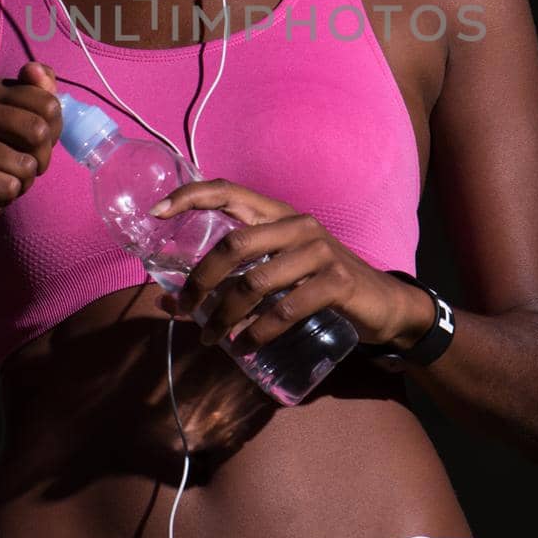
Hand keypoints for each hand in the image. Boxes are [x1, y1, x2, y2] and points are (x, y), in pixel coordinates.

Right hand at [0, 61, 62, 249]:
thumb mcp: (27, 125)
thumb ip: (41, 95)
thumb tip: (35, 69)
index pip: (49, 104)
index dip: (52, 133)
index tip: (32, 143)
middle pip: (38, 132)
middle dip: (41, 160)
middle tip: (22, 166)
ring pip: (24, 165)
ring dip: (23, 182)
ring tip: (1, 179)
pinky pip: (6, 188)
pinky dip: (6, 197)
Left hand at [150, 178, 423, 355]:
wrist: (382, 305)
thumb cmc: (319, 287)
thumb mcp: (276, 275)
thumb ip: (231, 281)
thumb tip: (166, 301)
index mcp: (278, 215)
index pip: (228, 191)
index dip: (190, 196)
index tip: (155, 213)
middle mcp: (298, 225)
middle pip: (233, 243)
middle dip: (201, 280)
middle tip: (185, 310)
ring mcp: (319, 252)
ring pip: (255, 281)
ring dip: (225, 315)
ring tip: (212, 339)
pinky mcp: (336, 283)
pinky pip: (285, 308)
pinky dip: (259, 331)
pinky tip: (246, 346)